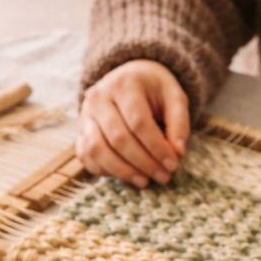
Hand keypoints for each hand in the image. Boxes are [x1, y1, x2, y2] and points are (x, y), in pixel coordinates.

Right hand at [78, 60, 189, 187]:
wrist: (127, 79)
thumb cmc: (152, 90)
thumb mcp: (173, 96)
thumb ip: (179, 122)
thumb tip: (178, 153)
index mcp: (124, 83)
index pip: (139, 123)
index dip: (156, 147)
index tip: (172, 164)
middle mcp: (99, 97)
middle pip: (119, 139)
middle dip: (143, 163)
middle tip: (163, 176)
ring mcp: (86, 115)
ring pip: (98, 150)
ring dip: (123, 171)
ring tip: (144, 181)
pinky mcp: (81, 131)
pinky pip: (87, 157)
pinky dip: (104, 170)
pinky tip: (125, 175)